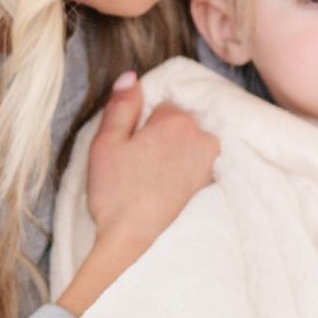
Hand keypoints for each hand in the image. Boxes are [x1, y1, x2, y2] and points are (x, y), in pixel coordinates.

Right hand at [59, 73, 217, 314]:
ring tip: (152, 179)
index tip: (132, 147)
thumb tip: (130, 77)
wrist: (133, 240)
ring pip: (189, 143)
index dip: (141, 125)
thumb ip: (121, 106)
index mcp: (177, 121)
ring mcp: (211, 162)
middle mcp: (202, 138)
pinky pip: (198, 164)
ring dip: (174, 153)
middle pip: (179, 123)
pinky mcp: (211, 184)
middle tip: (139, 165)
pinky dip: (184, 171)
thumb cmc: (116, 193)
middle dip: (161, 137)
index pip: (161, 105)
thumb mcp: (106, 143)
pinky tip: (166, 188)